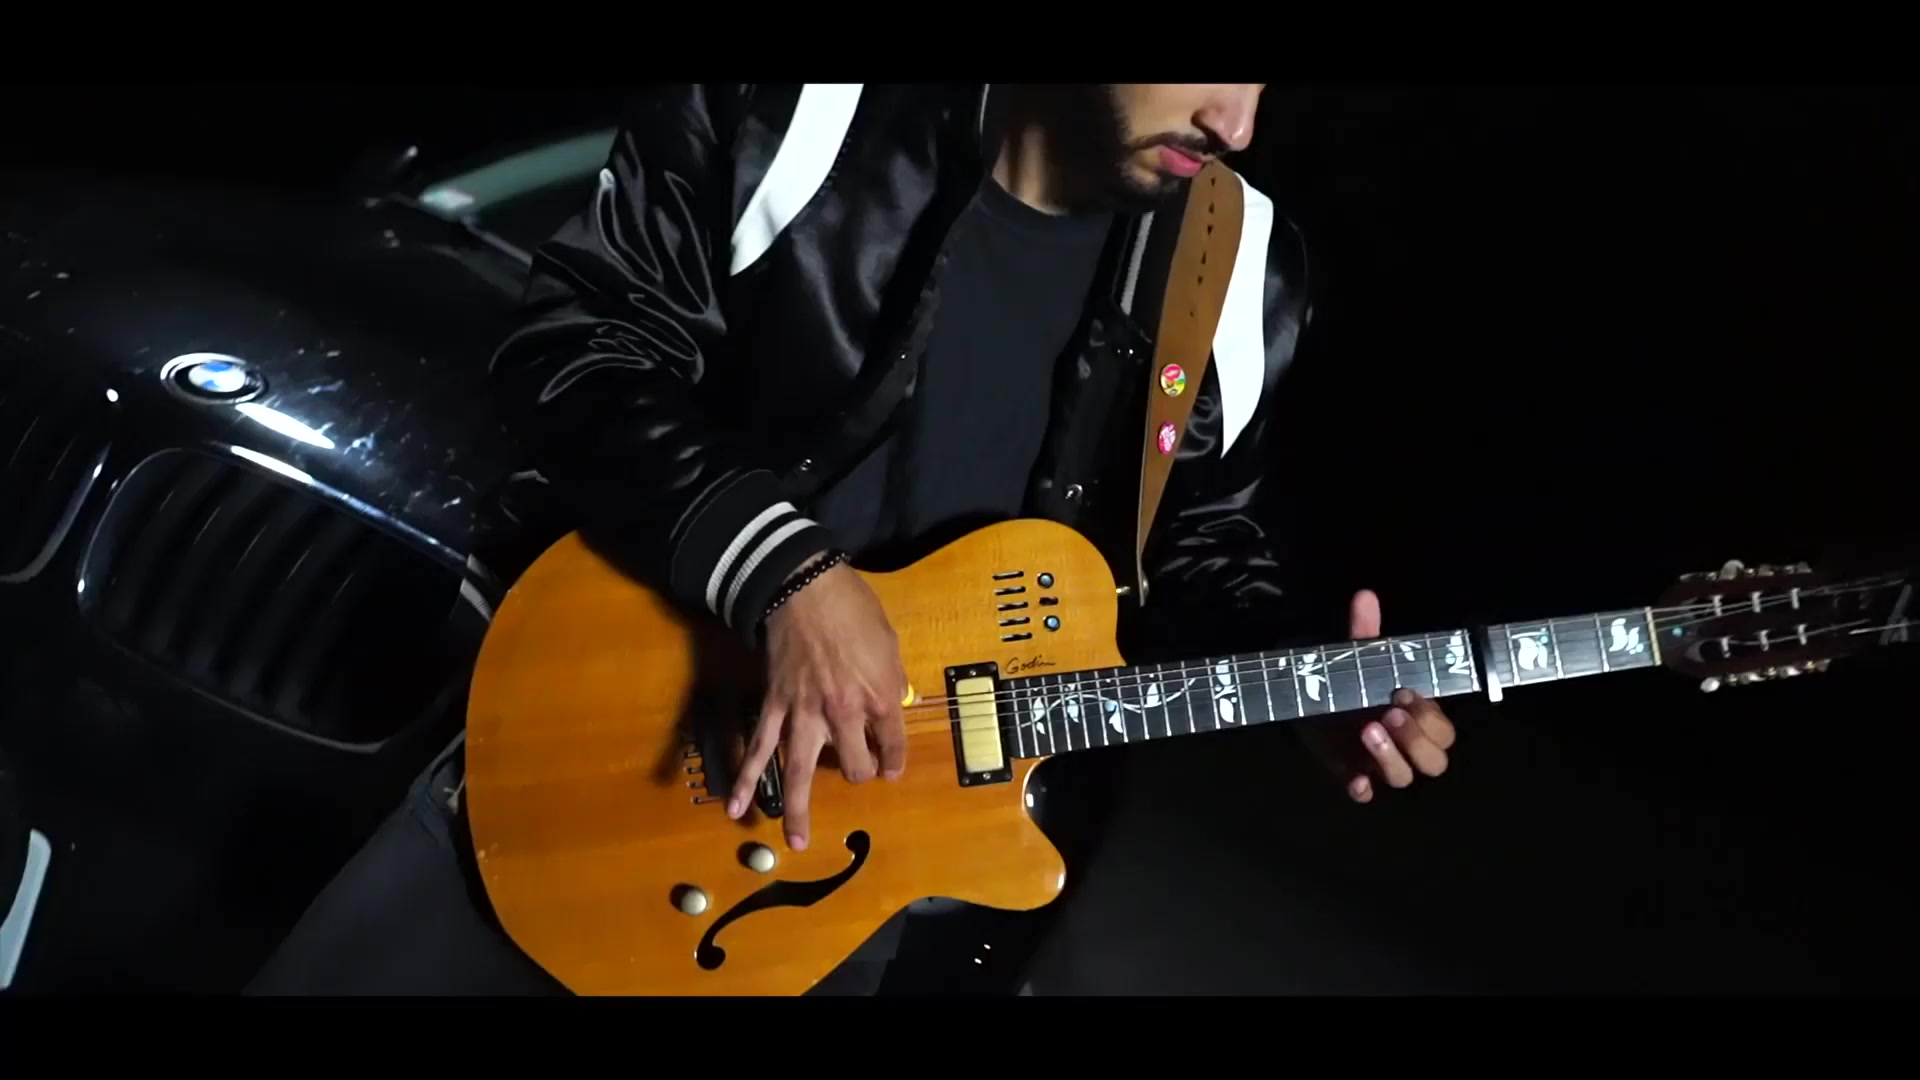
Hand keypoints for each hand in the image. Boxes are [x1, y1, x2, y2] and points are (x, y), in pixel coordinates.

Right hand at [728, 557, 908, 851]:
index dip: (895, 761)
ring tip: (796, 841)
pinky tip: (737, 807)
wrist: (804, 585)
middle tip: (860, 769)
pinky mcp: (775, 707)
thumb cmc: (854, 609)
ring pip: (803, 771)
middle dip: (861, 773)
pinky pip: (759, 748)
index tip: (891, 766)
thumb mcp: (890, 644)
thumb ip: (890, 682)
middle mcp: (844, 713)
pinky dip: (747, 778)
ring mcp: (805, 714)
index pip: (894, 746)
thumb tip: (889, 707)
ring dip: (799, 810)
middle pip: (856, 767)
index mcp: (879, 696)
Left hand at [1299, 588, 1457, 802]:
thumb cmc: (1347, 679)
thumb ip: (1364, 631)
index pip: (1443, 729)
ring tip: (1366, 729)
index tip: (1403, 692)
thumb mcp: (1355, 655)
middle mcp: (1406, 744)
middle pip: (1435, 760)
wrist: (1308, 700)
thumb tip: (1364, 596)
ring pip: (1405, 777)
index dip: (1430, 716)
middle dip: (1416, 739)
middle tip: (1389, 713)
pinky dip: (1363, 788)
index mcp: (1419, 716)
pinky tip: (1356, 780)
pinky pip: (1366, 793)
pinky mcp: (1352, 774)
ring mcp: (1381, 763)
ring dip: (1391, 758)